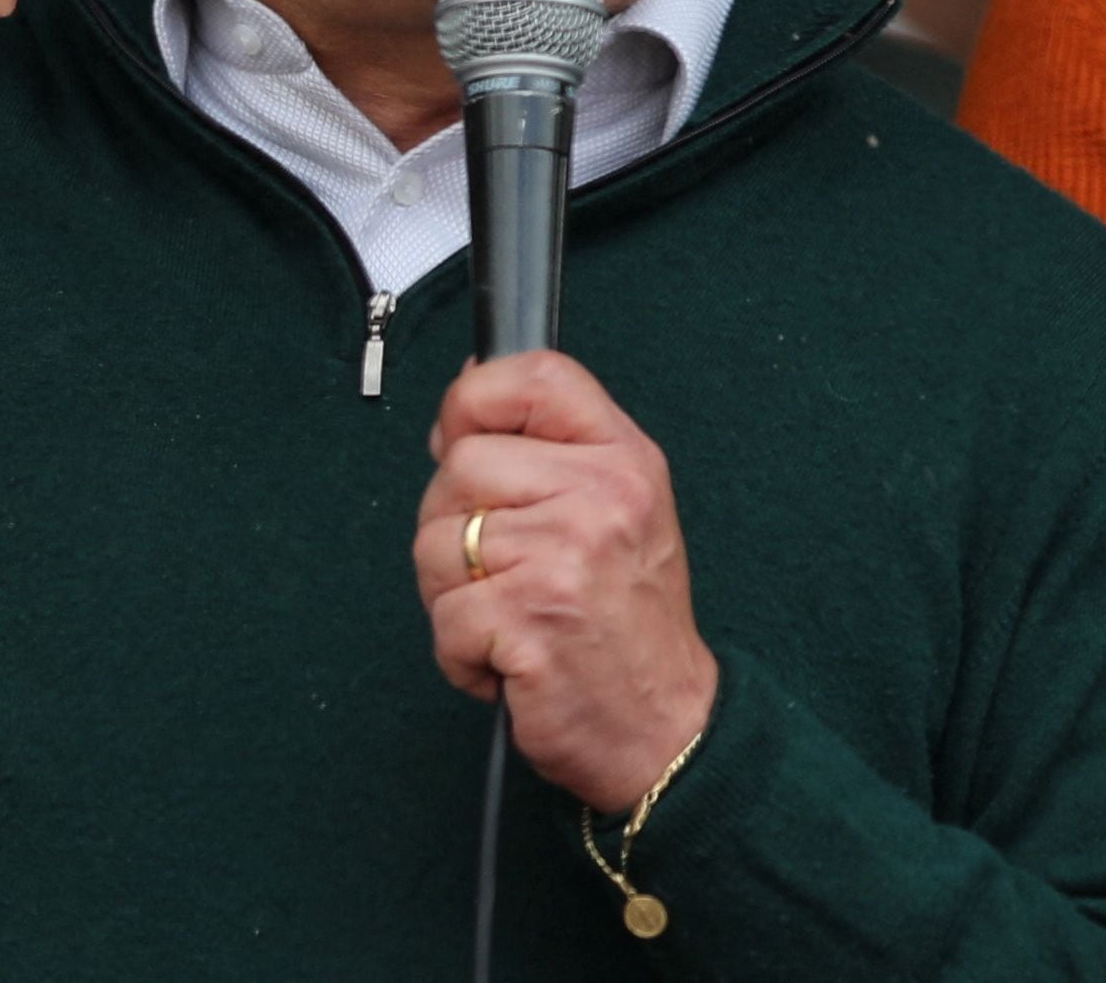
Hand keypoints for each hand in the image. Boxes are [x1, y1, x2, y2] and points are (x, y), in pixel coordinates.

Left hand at [412, 350, 718, 813]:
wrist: (668, 728)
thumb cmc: (629, 623)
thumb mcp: (619, 512)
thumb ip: (549, 454)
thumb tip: (460, 409)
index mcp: (624, 459)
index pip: (534, 376)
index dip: (474, 400)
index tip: (462, 438)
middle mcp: (601, 497)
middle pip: (461, 465)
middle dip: (454, 525)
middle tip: (502, 572)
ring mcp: (564, 557)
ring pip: (437, 542)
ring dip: (454, 596)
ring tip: (511, 619)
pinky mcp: (528, 621)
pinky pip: (444, 617)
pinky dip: (461, 654)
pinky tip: (510, 662)